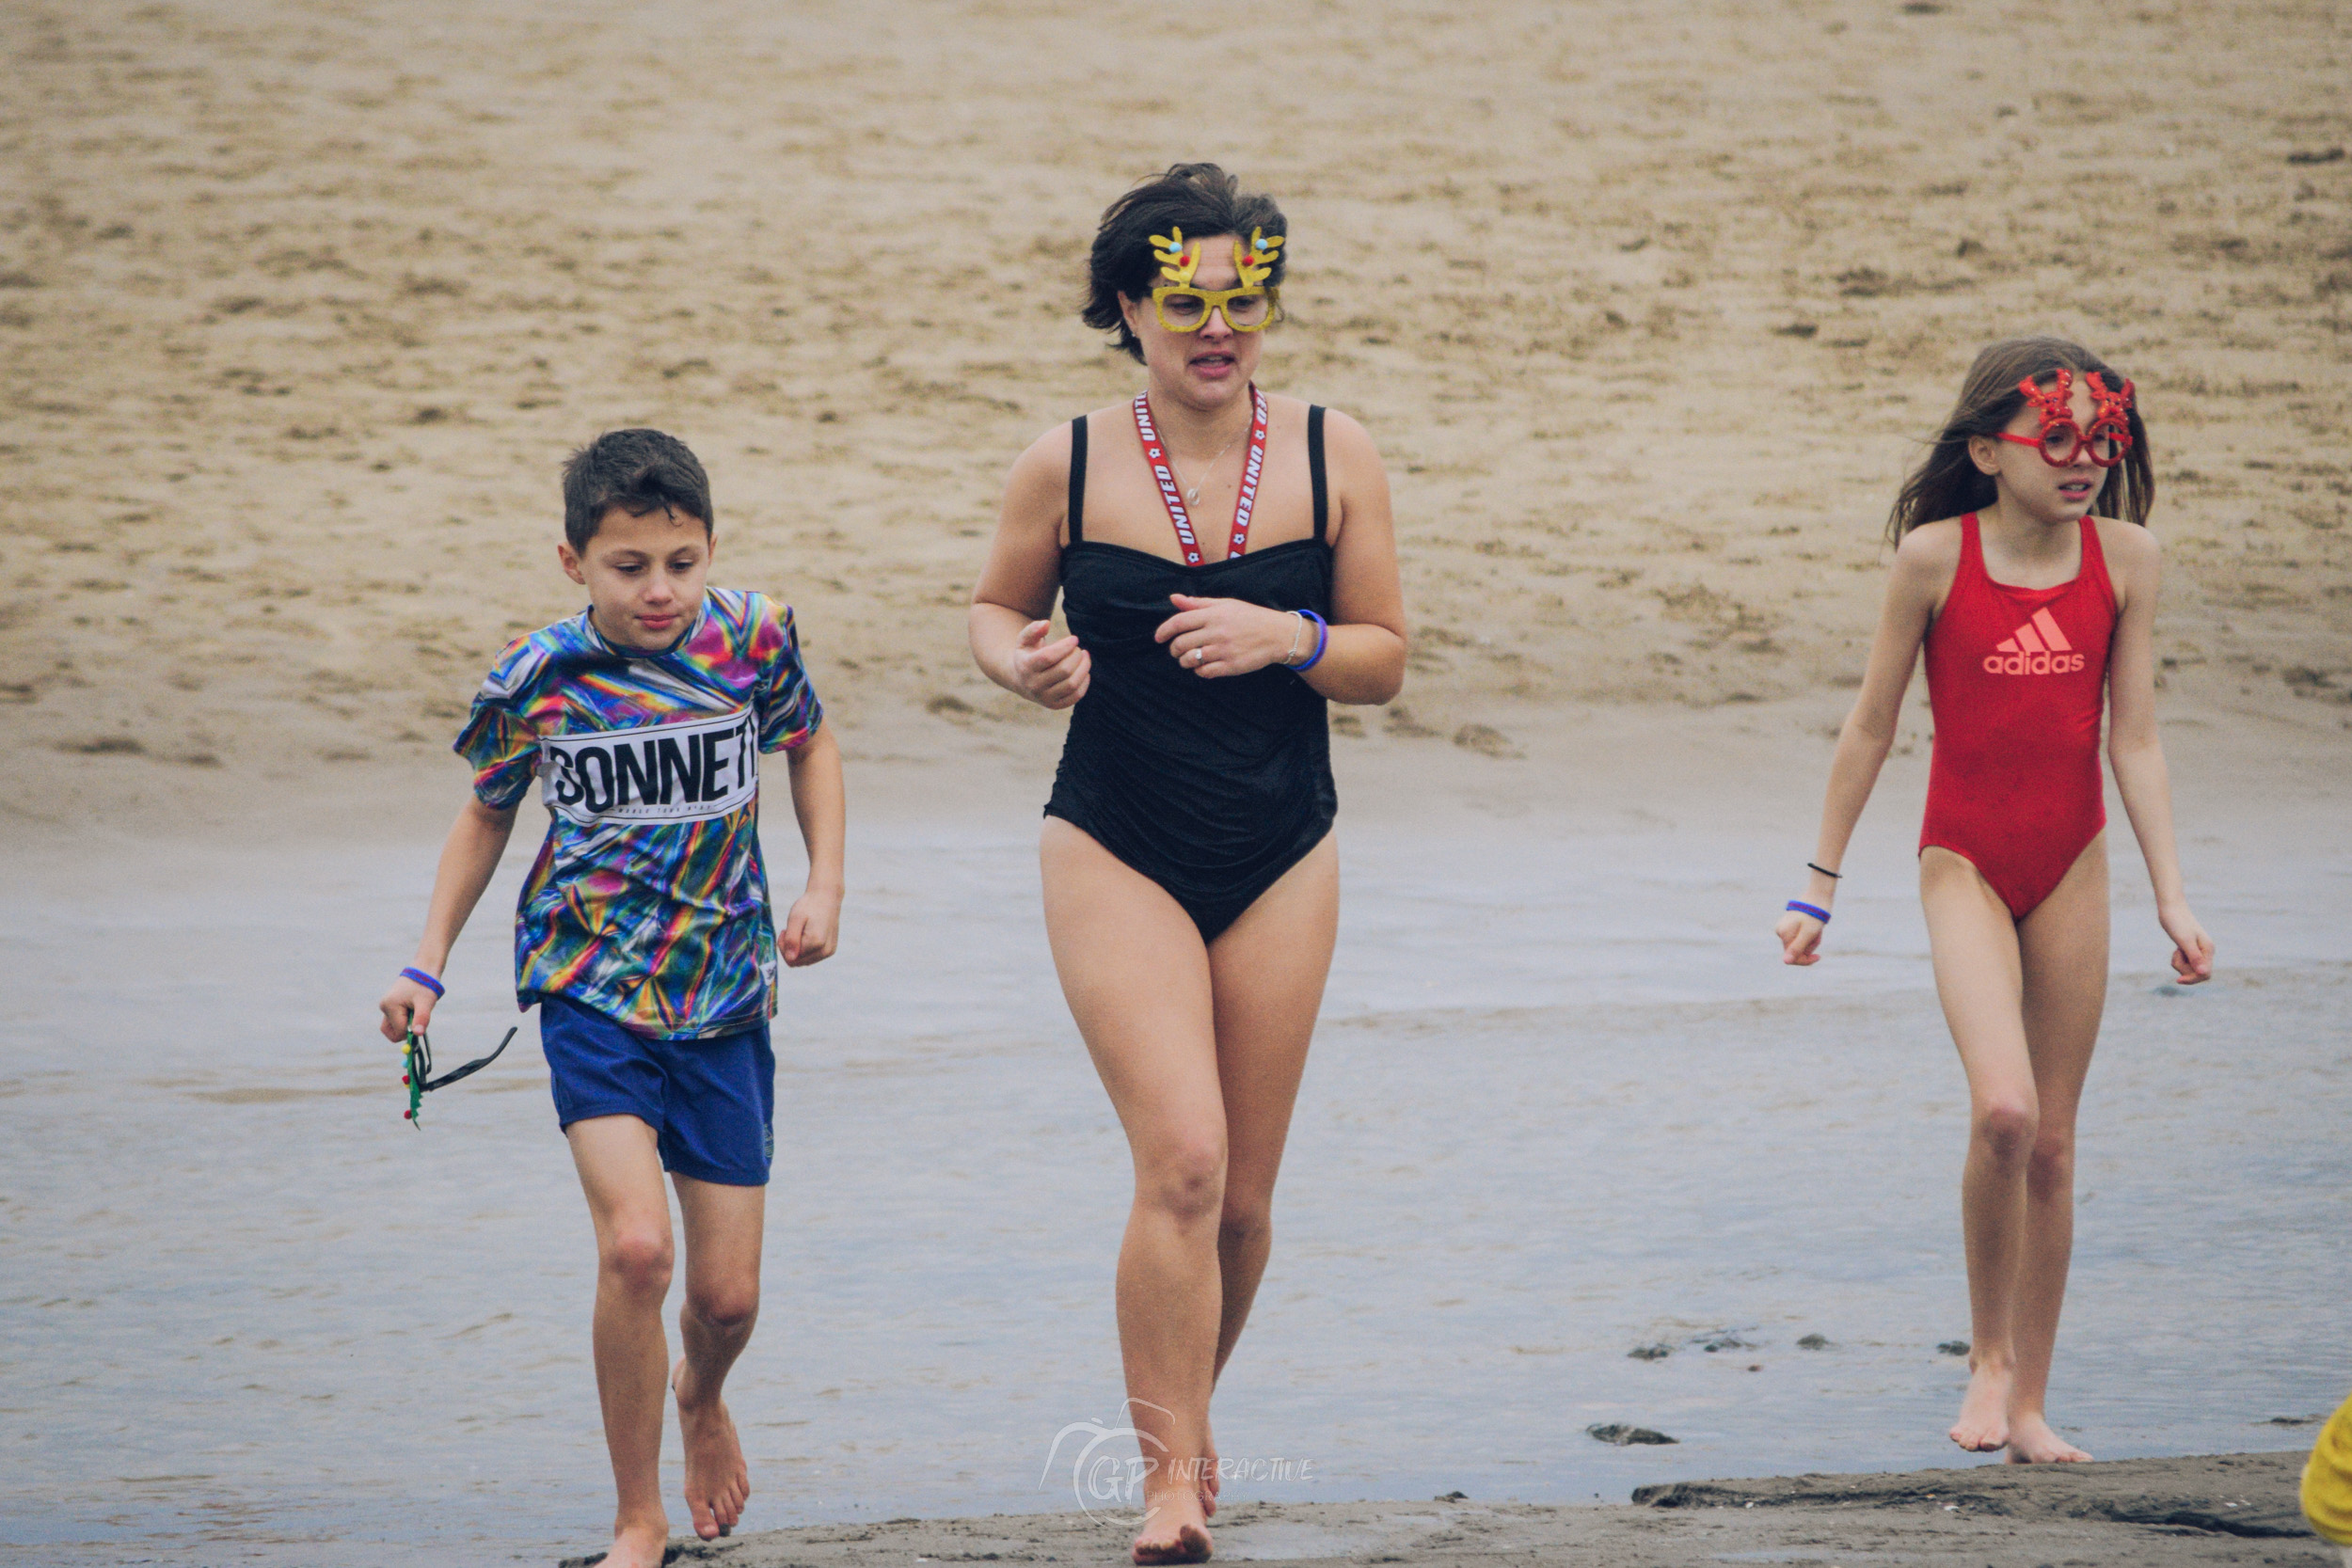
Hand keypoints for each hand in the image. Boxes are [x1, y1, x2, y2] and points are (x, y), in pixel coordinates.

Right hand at [379, 975, 439, 1041]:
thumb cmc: (425, 986)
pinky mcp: (389, 1006)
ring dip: (405, 1025)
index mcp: (390, 1006)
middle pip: (391, 1033)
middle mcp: (384, 1007)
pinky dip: (405, 1020)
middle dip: (405, 1031)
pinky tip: (413, 1009)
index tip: (422, 1022)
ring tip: (416, 1011)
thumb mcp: (426, 1002)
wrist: (423, 970)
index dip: (412, 1031)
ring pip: (393, 1028)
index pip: (399, 1031)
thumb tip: (417, 1034)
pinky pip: (395, 1021)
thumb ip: (422, 1018)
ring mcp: (385, 1006)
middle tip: (418, 1019)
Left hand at [781, 886, 841, 967]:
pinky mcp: (830, 950)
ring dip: (798, 949)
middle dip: (789, 949)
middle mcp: (825, 951)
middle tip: (789, 931)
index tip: (784, 931)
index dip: (784, 947)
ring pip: (804, 961)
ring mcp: (829, 952)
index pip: (791, 959)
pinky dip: (805, 949)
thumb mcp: (795, 919)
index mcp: (816, 943)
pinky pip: (812, 957)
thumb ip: (791, 940)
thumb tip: (790, 959)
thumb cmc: (809, 906)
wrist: (827, 897)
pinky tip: (805, 935)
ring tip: (798, 931)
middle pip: (798, 962)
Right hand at [1007, 619, 1089, 708]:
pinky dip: (1084, 682)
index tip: (1075, 638)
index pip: (1049, 657)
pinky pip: (1076, 696)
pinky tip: (1084, 670)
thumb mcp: (1024, 640)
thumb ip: (1033, 629)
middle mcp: (1034, 685)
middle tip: (1078, 649)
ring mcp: (1044, 698)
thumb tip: (1046, 623)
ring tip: (1084, 656)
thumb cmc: (1027, 654)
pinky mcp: (1055, 705)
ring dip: (1084, 668)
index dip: (1065, 646)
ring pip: (1072, 684)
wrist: (1021, 680)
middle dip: (1076, 656)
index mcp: (1026, 667)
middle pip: (1064, 670)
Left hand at [1155, 594, 1297, 678]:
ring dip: (1184, 661)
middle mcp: (1216, 632)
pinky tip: (1204, 666)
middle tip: (1177, 651)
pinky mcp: (1231, 666)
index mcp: (1213, 614)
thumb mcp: (1225, 604)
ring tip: (1189, 659)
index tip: (1158, 638)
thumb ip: (1198, 603)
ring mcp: (1223, 650)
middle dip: (1174, 649)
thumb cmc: (1250, 617)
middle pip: (1181, 644)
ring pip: (1190, 660)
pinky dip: (1199, 671)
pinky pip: (1205, 672)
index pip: (1179, 622)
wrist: (1278, 634)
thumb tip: (1174, 598)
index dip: (1163, 631)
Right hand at [1775, 904, 1827, 965]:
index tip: (1819, 956)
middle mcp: (1780, 931)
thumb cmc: (1814, 915)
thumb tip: (1785, 962)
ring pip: (1800, 944)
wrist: (1818, 896)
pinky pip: (1800, 937)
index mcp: (1783, 934)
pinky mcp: (1790, 925)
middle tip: (1818, 935)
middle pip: (1797, 950)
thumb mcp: (1808, 934)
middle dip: (1809, 946)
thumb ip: (1796, 948)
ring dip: (1811, 941)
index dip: (1806, 960)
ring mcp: (1784, 928)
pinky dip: (1809, 935)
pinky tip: (1814, 927)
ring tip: (1817, 930)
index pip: (1792, 958)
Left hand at [2159, 902, 2213, 983]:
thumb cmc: (2176, 922)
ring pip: (2190, 968)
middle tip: (2175, 956)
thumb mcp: (2184, 941)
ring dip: (2180, 964)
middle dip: (2184, 970)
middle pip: (2197, 973)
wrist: (2170, 908)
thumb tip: (2203, 973)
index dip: (2192, 979)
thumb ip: (2194, 957)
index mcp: (2208, 950)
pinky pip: (2185, 962)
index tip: (2178, 979)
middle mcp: (2206, 951)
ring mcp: (2198, 951)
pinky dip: (2178, 959)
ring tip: (2176, 950)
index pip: (2205, 974)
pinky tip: (2177, 950)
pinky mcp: (2190, 949)